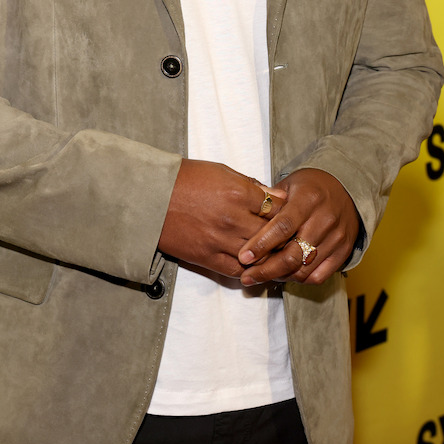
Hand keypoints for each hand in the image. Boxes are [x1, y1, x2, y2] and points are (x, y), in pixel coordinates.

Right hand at [159, 160, 285, 278]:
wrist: (151, 195)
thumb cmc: (187, 178)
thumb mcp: (223, 172)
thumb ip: (253, 186)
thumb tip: (279, 196)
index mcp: (239, 193)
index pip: (278, 209)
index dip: (287, 215)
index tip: (291, 218)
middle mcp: (233, 218)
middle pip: (272, 236)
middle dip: (283, 239)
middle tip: (291, 241)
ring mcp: (220, 240)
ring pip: (259, 257)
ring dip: (270, 258)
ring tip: (277, 257)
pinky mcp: (206, 257)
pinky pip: (237, 271)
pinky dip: (250, 271)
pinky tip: (256, 268)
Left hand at [237, 169, 358, 286]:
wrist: (346, 189)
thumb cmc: (309, 187)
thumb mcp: (288, 185)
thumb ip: (268, 203)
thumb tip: (243, 220)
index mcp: (308, 199)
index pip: (282, 226)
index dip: (261, 244)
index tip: (244, 257)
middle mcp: (325, 219)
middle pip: (293, 254)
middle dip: (267, 269)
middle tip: (248, 275)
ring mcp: (336, 237)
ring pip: (304, 269)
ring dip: (280, 276)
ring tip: (261, 275)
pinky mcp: (344, 252)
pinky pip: (318, 276)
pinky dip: (298, 279)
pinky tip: (284, 274)